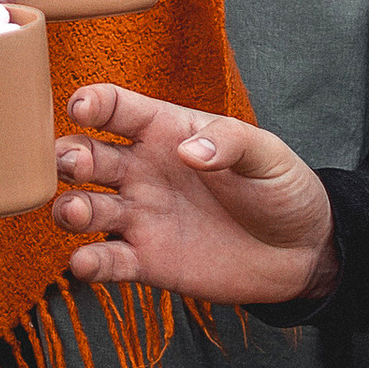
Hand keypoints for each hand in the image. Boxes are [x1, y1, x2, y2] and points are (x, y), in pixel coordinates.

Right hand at [51, 83, 335, 305]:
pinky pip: (106, 261)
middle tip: (73, 164)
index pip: (118, 110)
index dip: (94, 103)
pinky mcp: (146, 261)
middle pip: (85, 156)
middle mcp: (142, 171)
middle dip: (68, 157)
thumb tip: (188, 150)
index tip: (82, 107)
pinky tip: (85, 263)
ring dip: (70, 209)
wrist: (301, 251)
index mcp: (167, 133)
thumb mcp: (268, 154)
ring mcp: (140, 217)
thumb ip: (231, 142)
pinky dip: (88, 264)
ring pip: (84, 208)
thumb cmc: (282, 189)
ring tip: (78, 212)